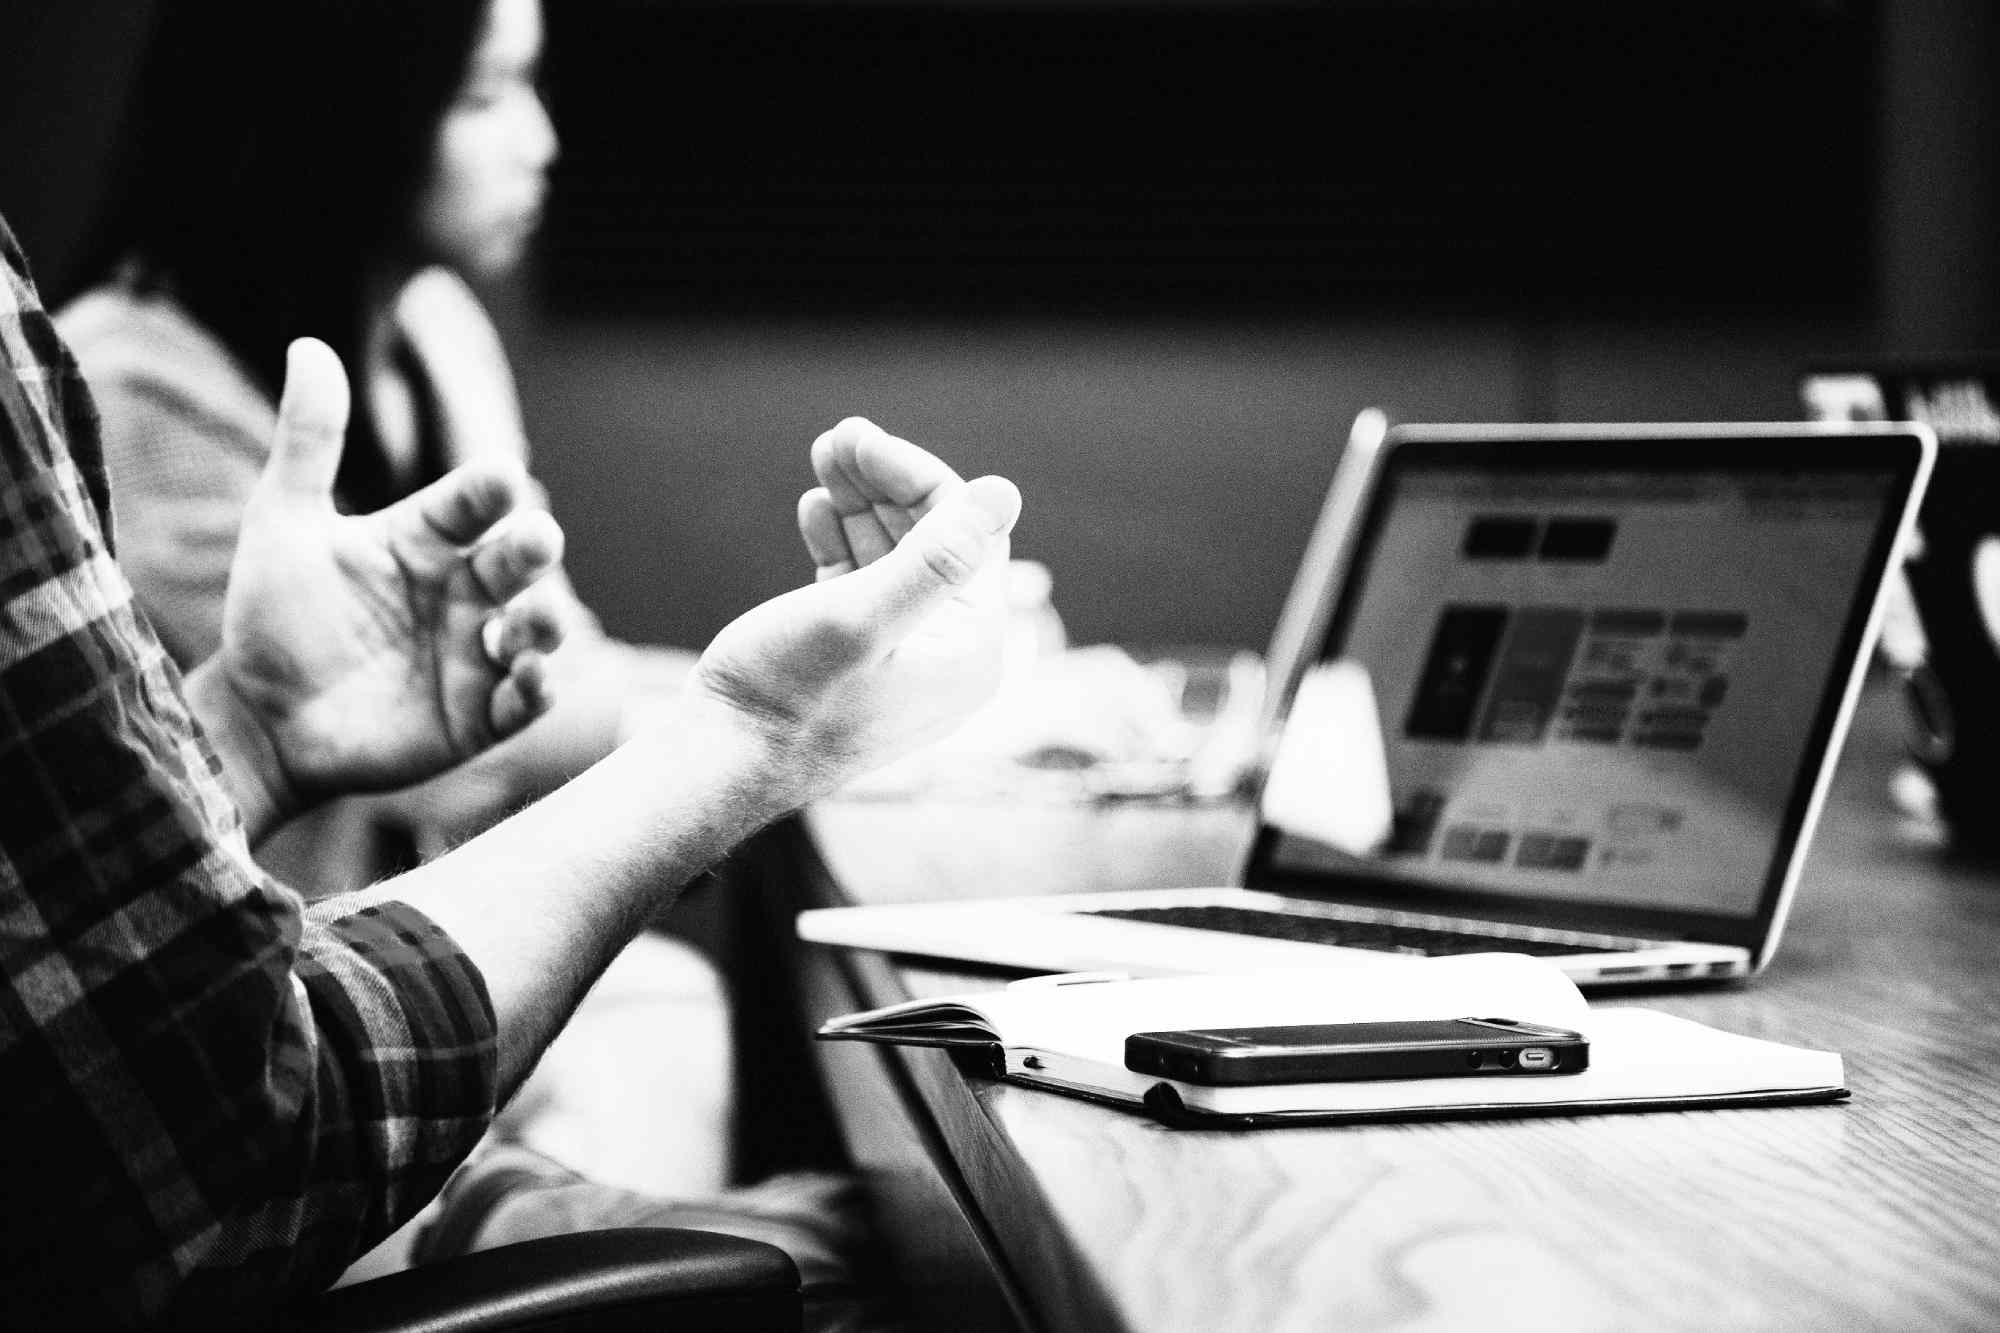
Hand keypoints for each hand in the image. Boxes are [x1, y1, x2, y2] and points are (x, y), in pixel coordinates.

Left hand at [210, 339, 566, 821]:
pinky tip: (530, 678)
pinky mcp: (477, 716)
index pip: (470, 502)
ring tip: (531, 620)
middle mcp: (459, 591)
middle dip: (533, 548)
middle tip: (535, 540)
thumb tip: (308, 344)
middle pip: (515, 562)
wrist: (257, 718)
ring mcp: (473, 653)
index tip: (499, 475)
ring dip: (545, 621)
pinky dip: (537, 689)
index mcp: (423, 540)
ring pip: (535, 629)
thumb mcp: (282, 523)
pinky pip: (524, 701)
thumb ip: (308, 441)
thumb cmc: (272, 617)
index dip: (487, 489)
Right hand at [685, 417, 1021, 807]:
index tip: (861, 438)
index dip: (917, 478)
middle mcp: (946, 656)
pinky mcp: (856, 659)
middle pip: (931, 542)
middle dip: (885, 484)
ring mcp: (901, 659)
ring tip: (823, 456)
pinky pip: (863, 585)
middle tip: (837, 436)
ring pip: (892, 557)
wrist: (716, 765)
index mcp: (970, 650)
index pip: (967, 536)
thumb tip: (1005, 492)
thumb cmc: (786, 698)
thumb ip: (936, 557)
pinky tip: (814, 509)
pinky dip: (841, 542)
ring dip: (859, 504)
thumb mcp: (861, 618)